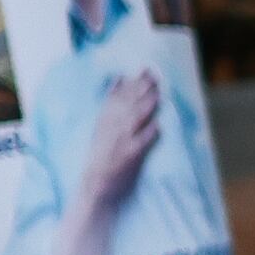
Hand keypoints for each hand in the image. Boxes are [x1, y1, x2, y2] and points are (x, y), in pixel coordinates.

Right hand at [83, 69, 163, 212]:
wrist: (96, 185)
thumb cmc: (101, 156)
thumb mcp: (101, 125)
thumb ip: (111, 104)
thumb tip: (118, 79)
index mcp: (104, 119)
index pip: (118, 96)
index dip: (133, 82)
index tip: (145, 70)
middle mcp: (112, 127)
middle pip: (128, 104)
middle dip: (142, 89)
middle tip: (155, 76)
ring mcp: (121, 141)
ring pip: (135, 119)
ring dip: (147, 106)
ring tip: (158, 95)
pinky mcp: (130, 155)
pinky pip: (141, 142)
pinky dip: (149, 133)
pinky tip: (158, 125)